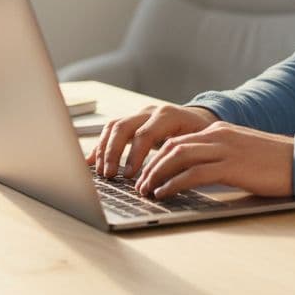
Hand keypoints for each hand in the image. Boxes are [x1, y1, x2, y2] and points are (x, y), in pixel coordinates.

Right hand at [87, 104, 217, 178]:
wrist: (202, 120)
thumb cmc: (202, 136)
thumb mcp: (199, 145)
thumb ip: (183, 159)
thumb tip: (167, 182)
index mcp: (169, 115)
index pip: (145, 133)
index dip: (135, 155)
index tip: (129, 175)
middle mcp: (151, 112)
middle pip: (124, 127)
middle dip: (114, 152)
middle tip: (110, 175)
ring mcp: (140, 116)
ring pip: (114, 127)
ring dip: (104, 150)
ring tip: (102, 172)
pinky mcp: (132, 123)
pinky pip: (111, 130)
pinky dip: (101, 146)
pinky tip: (92, 162)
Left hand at [133, 122, 294, 199]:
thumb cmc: (274, 162)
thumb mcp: (241, 153)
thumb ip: (218, 157)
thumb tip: (194, 172)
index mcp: (219, 130)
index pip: (179, 140)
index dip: (158, 157)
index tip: (146, 174)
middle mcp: (218, 135)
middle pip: (172, 146)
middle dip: (151, 166)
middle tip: (139, 184)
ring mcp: (224, 149)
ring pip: (177, 157)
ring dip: (157, 175)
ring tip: (146, 191)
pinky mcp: (231, 166)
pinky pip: (193, 173)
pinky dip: (174, 183)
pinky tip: (165, 193)